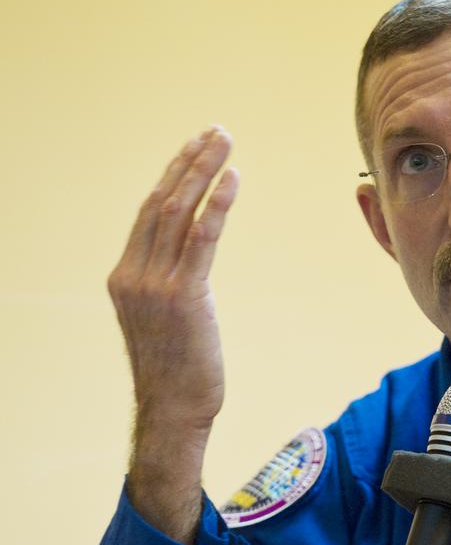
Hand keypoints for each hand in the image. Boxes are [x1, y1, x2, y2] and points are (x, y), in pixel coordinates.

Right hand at [107, 128, 238, 540]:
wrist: (173, 412)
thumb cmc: (177, 374)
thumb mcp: (163, 324)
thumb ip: (168, 290)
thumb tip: (188, 272)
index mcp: (124, 277)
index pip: (148, 214)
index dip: (173, 177)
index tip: (195, 149)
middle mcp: (132, 275)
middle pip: (160, 202)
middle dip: (189, 162)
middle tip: (215, 131)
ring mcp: (154, 285)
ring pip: (177, 212)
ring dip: (203, 172)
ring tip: (225, 143)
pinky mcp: (183, 297)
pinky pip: (201, 239)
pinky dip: (216, 205)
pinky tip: (232, 180)